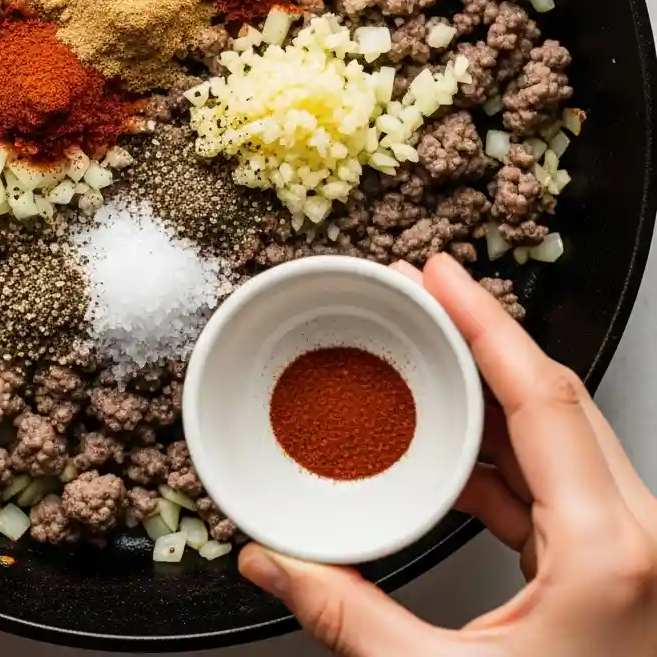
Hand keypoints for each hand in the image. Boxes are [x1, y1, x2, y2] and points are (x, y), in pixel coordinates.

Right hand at [240, 253, 656, 655]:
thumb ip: (348, 617)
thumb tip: (270, 564)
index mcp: (610, 552)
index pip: (540, 395)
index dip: (485, 321)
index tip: (440, 274)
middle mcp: (637, 538)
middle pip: (554, 397)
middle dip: (481, 337)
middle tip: (422, 296)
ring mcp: (635, 551)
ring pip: (559, 434)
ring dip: (490, 392)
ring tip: (427, 361)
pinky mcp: (617, 568)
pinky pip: (556, 480)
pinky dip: (501, 452)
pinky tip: (454, 448)